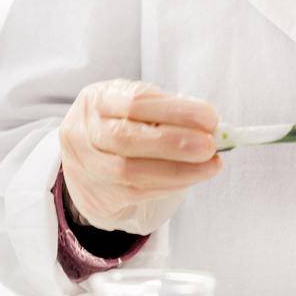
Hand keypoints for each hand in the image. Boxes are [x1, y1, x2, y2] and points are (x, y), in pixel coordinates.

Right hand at [59, 78, 222, 234]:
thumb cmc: (122, 124)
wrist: (88, 161)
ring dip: (179, 169)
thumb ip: (167, 111)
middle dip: (174, 142)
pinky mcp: (98, 195)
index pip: (135, 101)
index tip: (210, 118)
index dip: (175, 110)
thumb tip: (212, 127)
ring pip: (130, 171)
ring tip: (211, 165)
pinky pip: (137, 193)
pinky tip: (193, 177)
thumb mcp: (135, 106)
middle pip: (127, 138)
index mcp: (97, 100)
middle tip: (210, 145)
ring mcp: (87, 166)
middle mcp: (83, 132)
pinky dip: (171, 185)